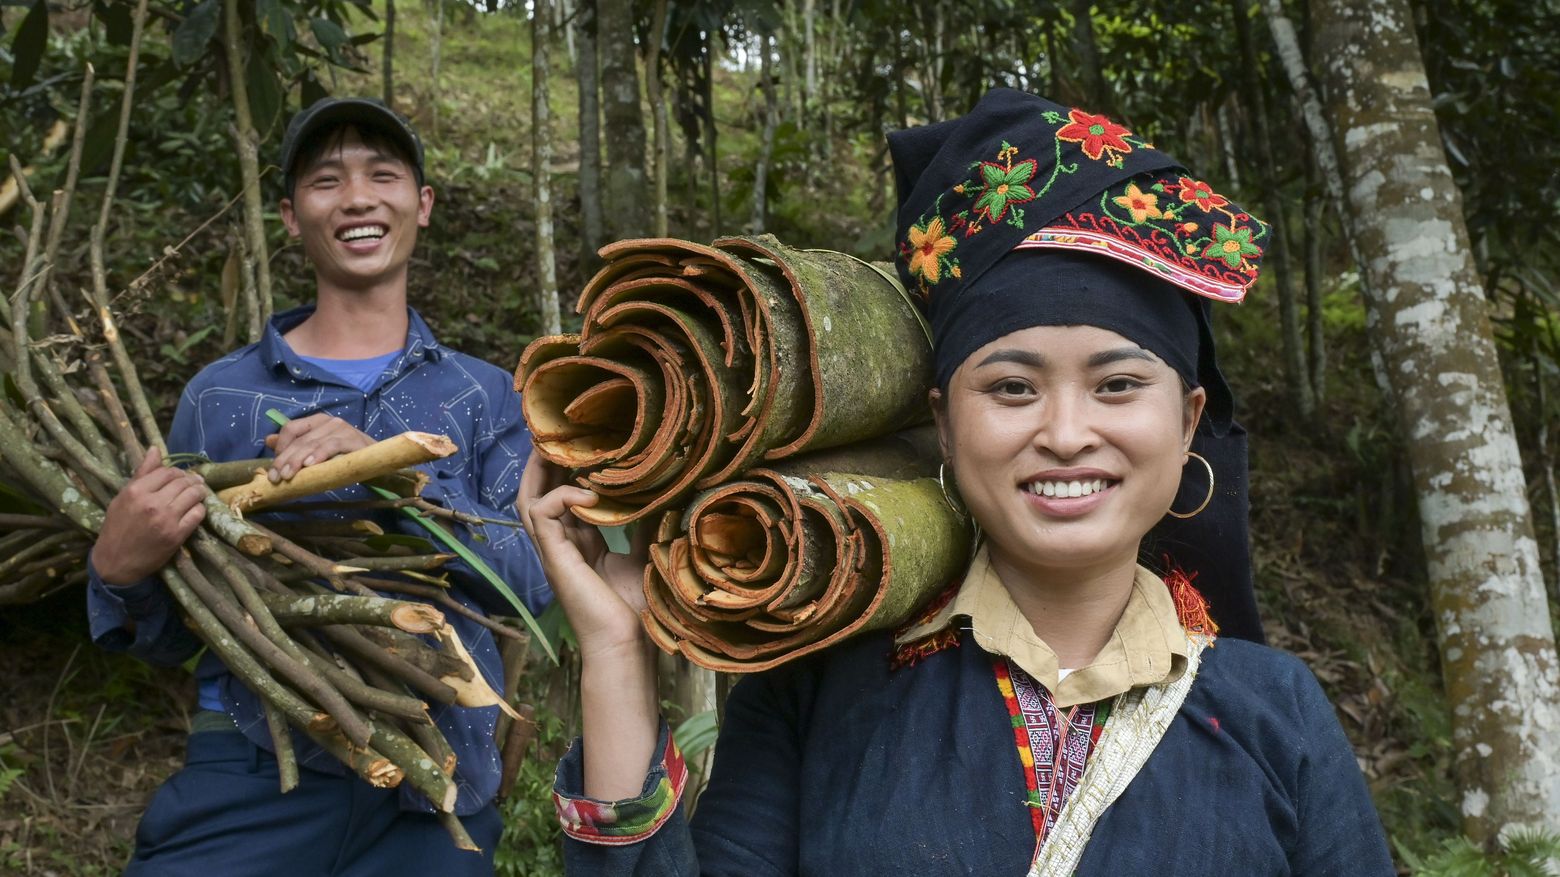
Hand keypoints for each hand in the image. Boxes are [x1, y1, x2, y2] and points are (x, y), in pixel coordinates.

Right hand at [93, 447, 207, 585]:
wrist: (116, 561)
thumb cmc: (117, 527)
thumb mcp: (123, 497)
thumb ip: (142, 473)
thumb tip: (155, 449)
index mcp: (136, 491)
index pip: (167, 471)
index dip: (177, 472)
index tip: (180, 476)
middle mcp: (152, 503)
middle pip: (183, 481)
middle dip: (191, 480)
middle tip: (194, 483)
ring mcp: (166, 519)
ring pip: (194, 495)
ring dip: (199, 492)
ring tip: (197, 493)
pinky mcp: (177, 534)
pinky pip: (198, 514)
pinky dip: (200, 509)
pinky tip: (195, 509)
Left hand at [264, 413, 373, 481]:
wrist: (377, 460)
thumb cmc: (346, 456)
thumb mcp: (317, 450)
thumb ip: (295, 445)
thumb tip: (268, 440)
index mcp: (317, 421)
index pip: (291, 428)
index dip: (280, 447)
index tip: (274, 468)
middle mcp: (329, 421)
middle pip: (299, 439)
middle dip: (284, 459)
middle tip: (275, 478)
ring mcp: (342, 429)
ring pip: (312, 443)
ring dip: (297, 461)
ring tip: (288, 476)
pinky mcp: (353, 439)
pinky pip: (332, 446)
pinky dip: (319, 455)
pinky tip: (310, 465)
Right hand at [517, 449, 649, 658]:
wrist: (626, 644)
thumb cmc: (634, 610)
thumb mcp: (641, 556)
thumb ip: (641, 527)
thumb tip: (657, 495)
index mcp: (580, 545)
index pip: (562, 497)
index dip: (566, 470)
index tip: (582, 443)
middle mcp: (561, 545)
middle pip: (538, 493)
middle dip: (545, 462)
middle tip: (557, 431)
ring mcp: (553, 552)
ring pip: (529, 500)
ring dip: (540, 470)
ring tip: (554, 444)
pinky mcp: (554, 558)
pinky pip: (542, 514)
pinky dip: (561, 496)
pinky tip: (588, 493)